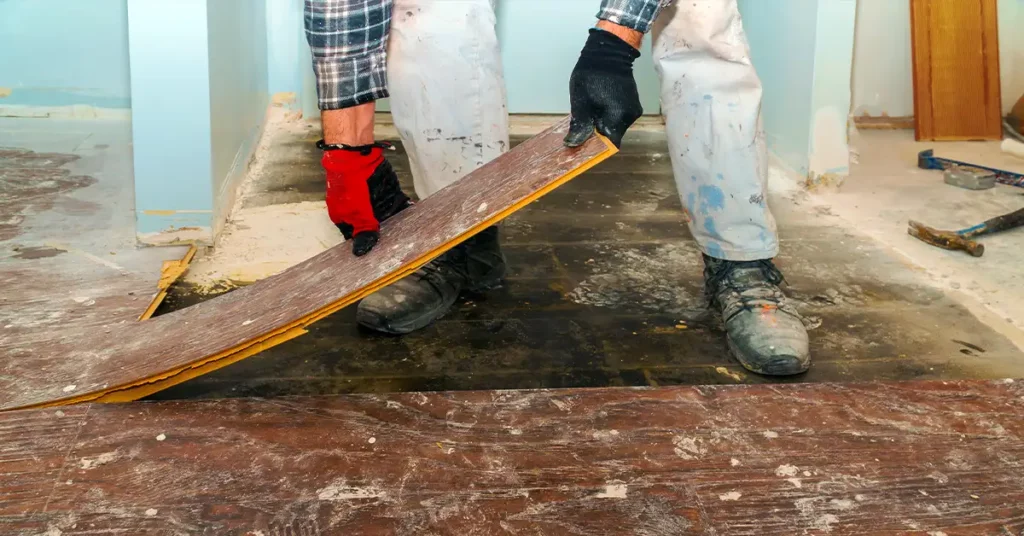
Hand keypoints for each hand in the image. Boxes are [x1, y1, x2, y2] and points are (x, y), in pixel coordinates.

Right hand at [320, 141, 411, 255]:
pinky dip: (406, 208)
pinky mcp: (386, 191)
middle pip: (375, 227)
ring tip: (413, 232)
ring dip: (400, 222)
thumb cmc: (350, 185)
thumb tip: (359, 253)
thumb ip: (364, 231)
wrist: (357, 156)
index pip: (357, 237)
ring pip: (388, 216)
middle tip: (402, 245)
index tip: (382, 253)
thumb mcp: (357, 214)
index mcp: (346, 218)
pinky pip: (397, 203)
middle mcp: (359, 211)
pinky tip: (415, 214)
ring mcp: (373, 200)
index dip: (369, 243)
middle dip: (387, 234)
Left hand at [565, 25, 643, 148]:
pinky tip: (598, 106)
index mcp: (618, 118)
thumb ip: (580, 125)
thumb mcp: (580, 102)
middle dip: (597, 134)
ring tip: (590, 112)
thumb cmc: (592, 76)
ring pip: (616, 125)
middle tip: (583, 126)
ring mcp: (633, 109)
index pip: (609, 144)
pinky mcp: (633, 102)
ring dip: (602, 123)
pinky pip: (619, 116)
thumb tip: (573, 144)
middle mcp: (630, 116)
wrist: (609, 51)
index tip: (583, 144)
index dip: (596, 147)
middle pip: (612, 135)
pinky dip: (608, 115)